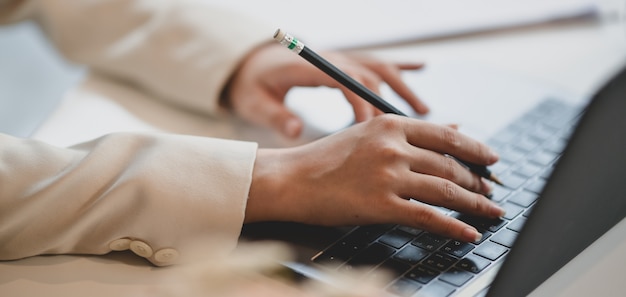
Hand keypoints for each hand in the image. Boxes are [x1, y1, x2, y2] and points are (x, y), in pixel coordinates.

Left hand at [223, 43, 428, 137]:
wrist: (250, 61)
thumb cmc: (252, 84)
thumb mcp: (254, 102)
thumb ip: (274, 116)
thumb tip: (295, 129)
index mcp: (311, 68)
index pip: (346, 83)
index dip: (363, 105)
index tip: (375, 130)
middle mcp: (332, 59)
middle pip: (370, 77)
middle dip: (390, 105)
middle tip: (409, 133)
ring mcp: (340, 58)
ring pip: (380, 68)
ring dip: (403, 87)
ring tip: (425, 111)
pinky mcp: (344, 61)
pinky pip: (376, 61)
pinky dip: (400, 64)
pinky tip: (422, 67)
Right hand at [246, 115, 504, 242]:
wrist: (291, 179)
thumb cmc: (325, 158)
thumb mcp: (367, 135)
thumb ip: (409, 134)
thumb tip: (452, 128)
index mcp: (391, 125)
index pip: (446, 136)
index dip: (475, 149)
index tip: (492, 159)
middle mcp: (393, 148)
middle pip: (449, 165)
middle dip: (476, 180)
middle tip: (490, 190)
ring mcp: (388, 177)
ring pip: (446, 190)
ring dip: (474, 203)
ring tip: (490, 210)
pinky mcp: (381, 206)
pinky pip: (428, 217)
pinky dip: (454, 227)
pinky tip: (468, 233)